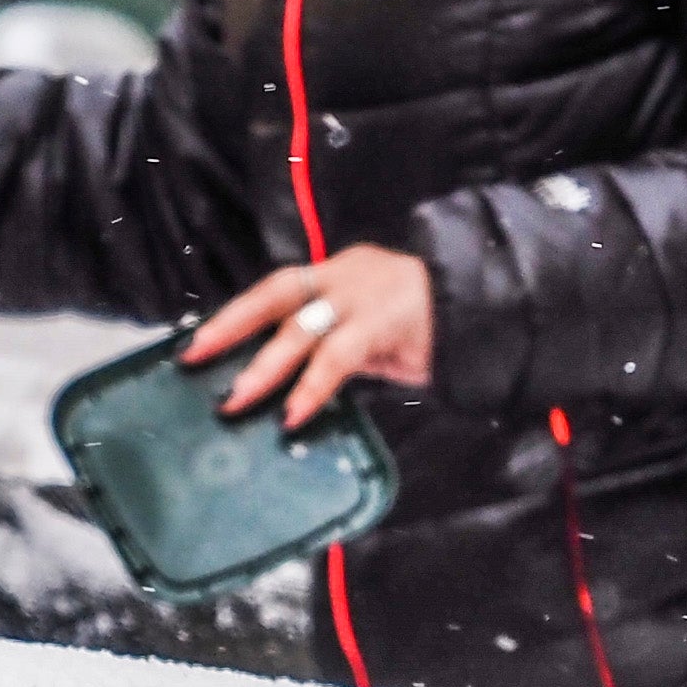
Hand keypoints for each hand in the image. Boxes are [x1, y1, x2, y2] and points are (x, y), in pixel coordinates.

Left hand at [184, 245, 433, 427]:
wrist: (490, 313)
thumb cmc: (431, 328)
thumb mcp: (373, 336)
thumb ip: (335, 351)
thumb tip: (290, 386)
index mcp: (337, 273)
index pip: (276, 290)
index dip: (236, 316)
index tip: (199, 343)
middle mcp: (344, 275)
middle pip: (274, 295)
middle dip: (231, 326)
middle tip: (196, 357)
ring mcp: (364, 295)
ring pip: (301, 328)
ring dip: (265, 367)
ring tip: (238, 400)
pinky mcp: (385, 321)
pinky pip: (339, 356)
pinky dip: (312, 386)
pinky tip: (294, 413)